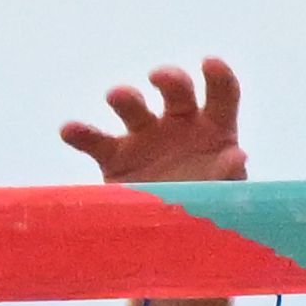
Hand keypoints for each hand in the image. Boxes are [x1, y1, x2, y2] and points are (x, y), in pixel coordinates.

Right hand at [62, 58, 247, 192]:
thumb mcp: (225, 196)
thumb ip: (229, 176)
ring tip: (117, 96)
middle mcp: (179, 124)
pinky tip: (69, 130)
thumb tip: (236, 157)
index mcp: (214, 127)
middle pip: (176, 91)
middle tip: (160, 78)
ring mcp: (144, 138)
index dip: (218, 76)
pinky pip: (95, 141)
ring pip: (133, 108)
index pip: (221, 93)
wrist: (171, 241)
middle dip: (170, 79)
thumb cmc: (207, 210)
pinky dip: (82, 134)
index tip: (210, 64)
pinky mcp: (115, 159)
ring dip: (126, 97)